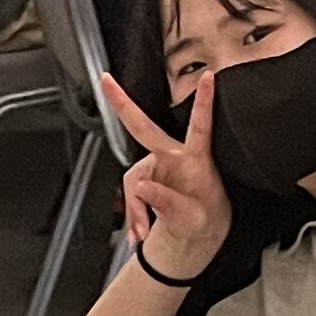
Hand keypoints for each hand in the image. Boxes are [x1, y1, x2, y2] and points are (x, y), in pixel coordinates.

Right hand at [101, 72, 231, 276]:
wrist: (194, 237)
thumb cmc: (202, 222)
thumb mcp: (192, 221)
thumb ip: (169, 204)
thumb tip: (142, 188)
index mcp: (195, 161)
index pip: (200, 128)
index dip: (203, 103)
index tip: (209, 78)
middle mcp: (173, 157)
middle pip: (143, 128)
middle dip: (123, 104)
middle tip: (106, 82)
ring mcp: (157, 167)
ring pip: (132, 180)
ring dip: (134, 209)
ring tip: (142, 232)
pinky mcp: (145, 178)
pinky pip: (131, 193)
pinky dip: (132, 215)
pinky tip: (138, 232)